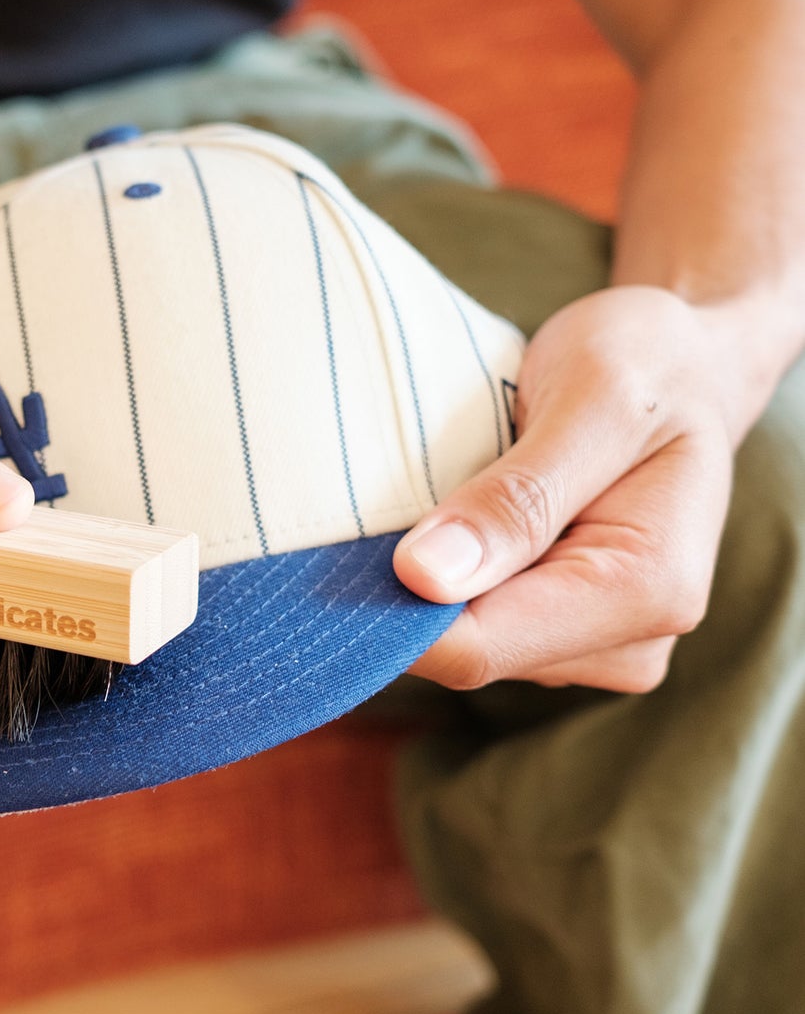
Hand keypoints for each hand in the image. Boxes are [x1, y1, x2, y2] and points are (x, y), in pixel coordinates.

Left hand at [394, 285, 741, 692]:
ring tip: (436, 494)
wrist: (682, 363)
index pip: (479, 647)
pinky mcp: (561, 627)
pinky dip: (446, 574)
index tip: (331, 555)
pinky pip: (475, 621)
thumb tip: (423, 578)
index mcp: (646, 591)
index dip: (392, 615)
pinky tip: (451, 521)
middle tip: (379, 503)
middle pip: (466, 651)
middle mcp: (628, 640)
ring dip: (426, 580)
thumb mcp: (594, 400)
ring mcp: (593, 642)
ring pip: (463, 640)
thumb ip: (516, 495)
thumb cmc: (647, 363)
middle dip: (408, 594)